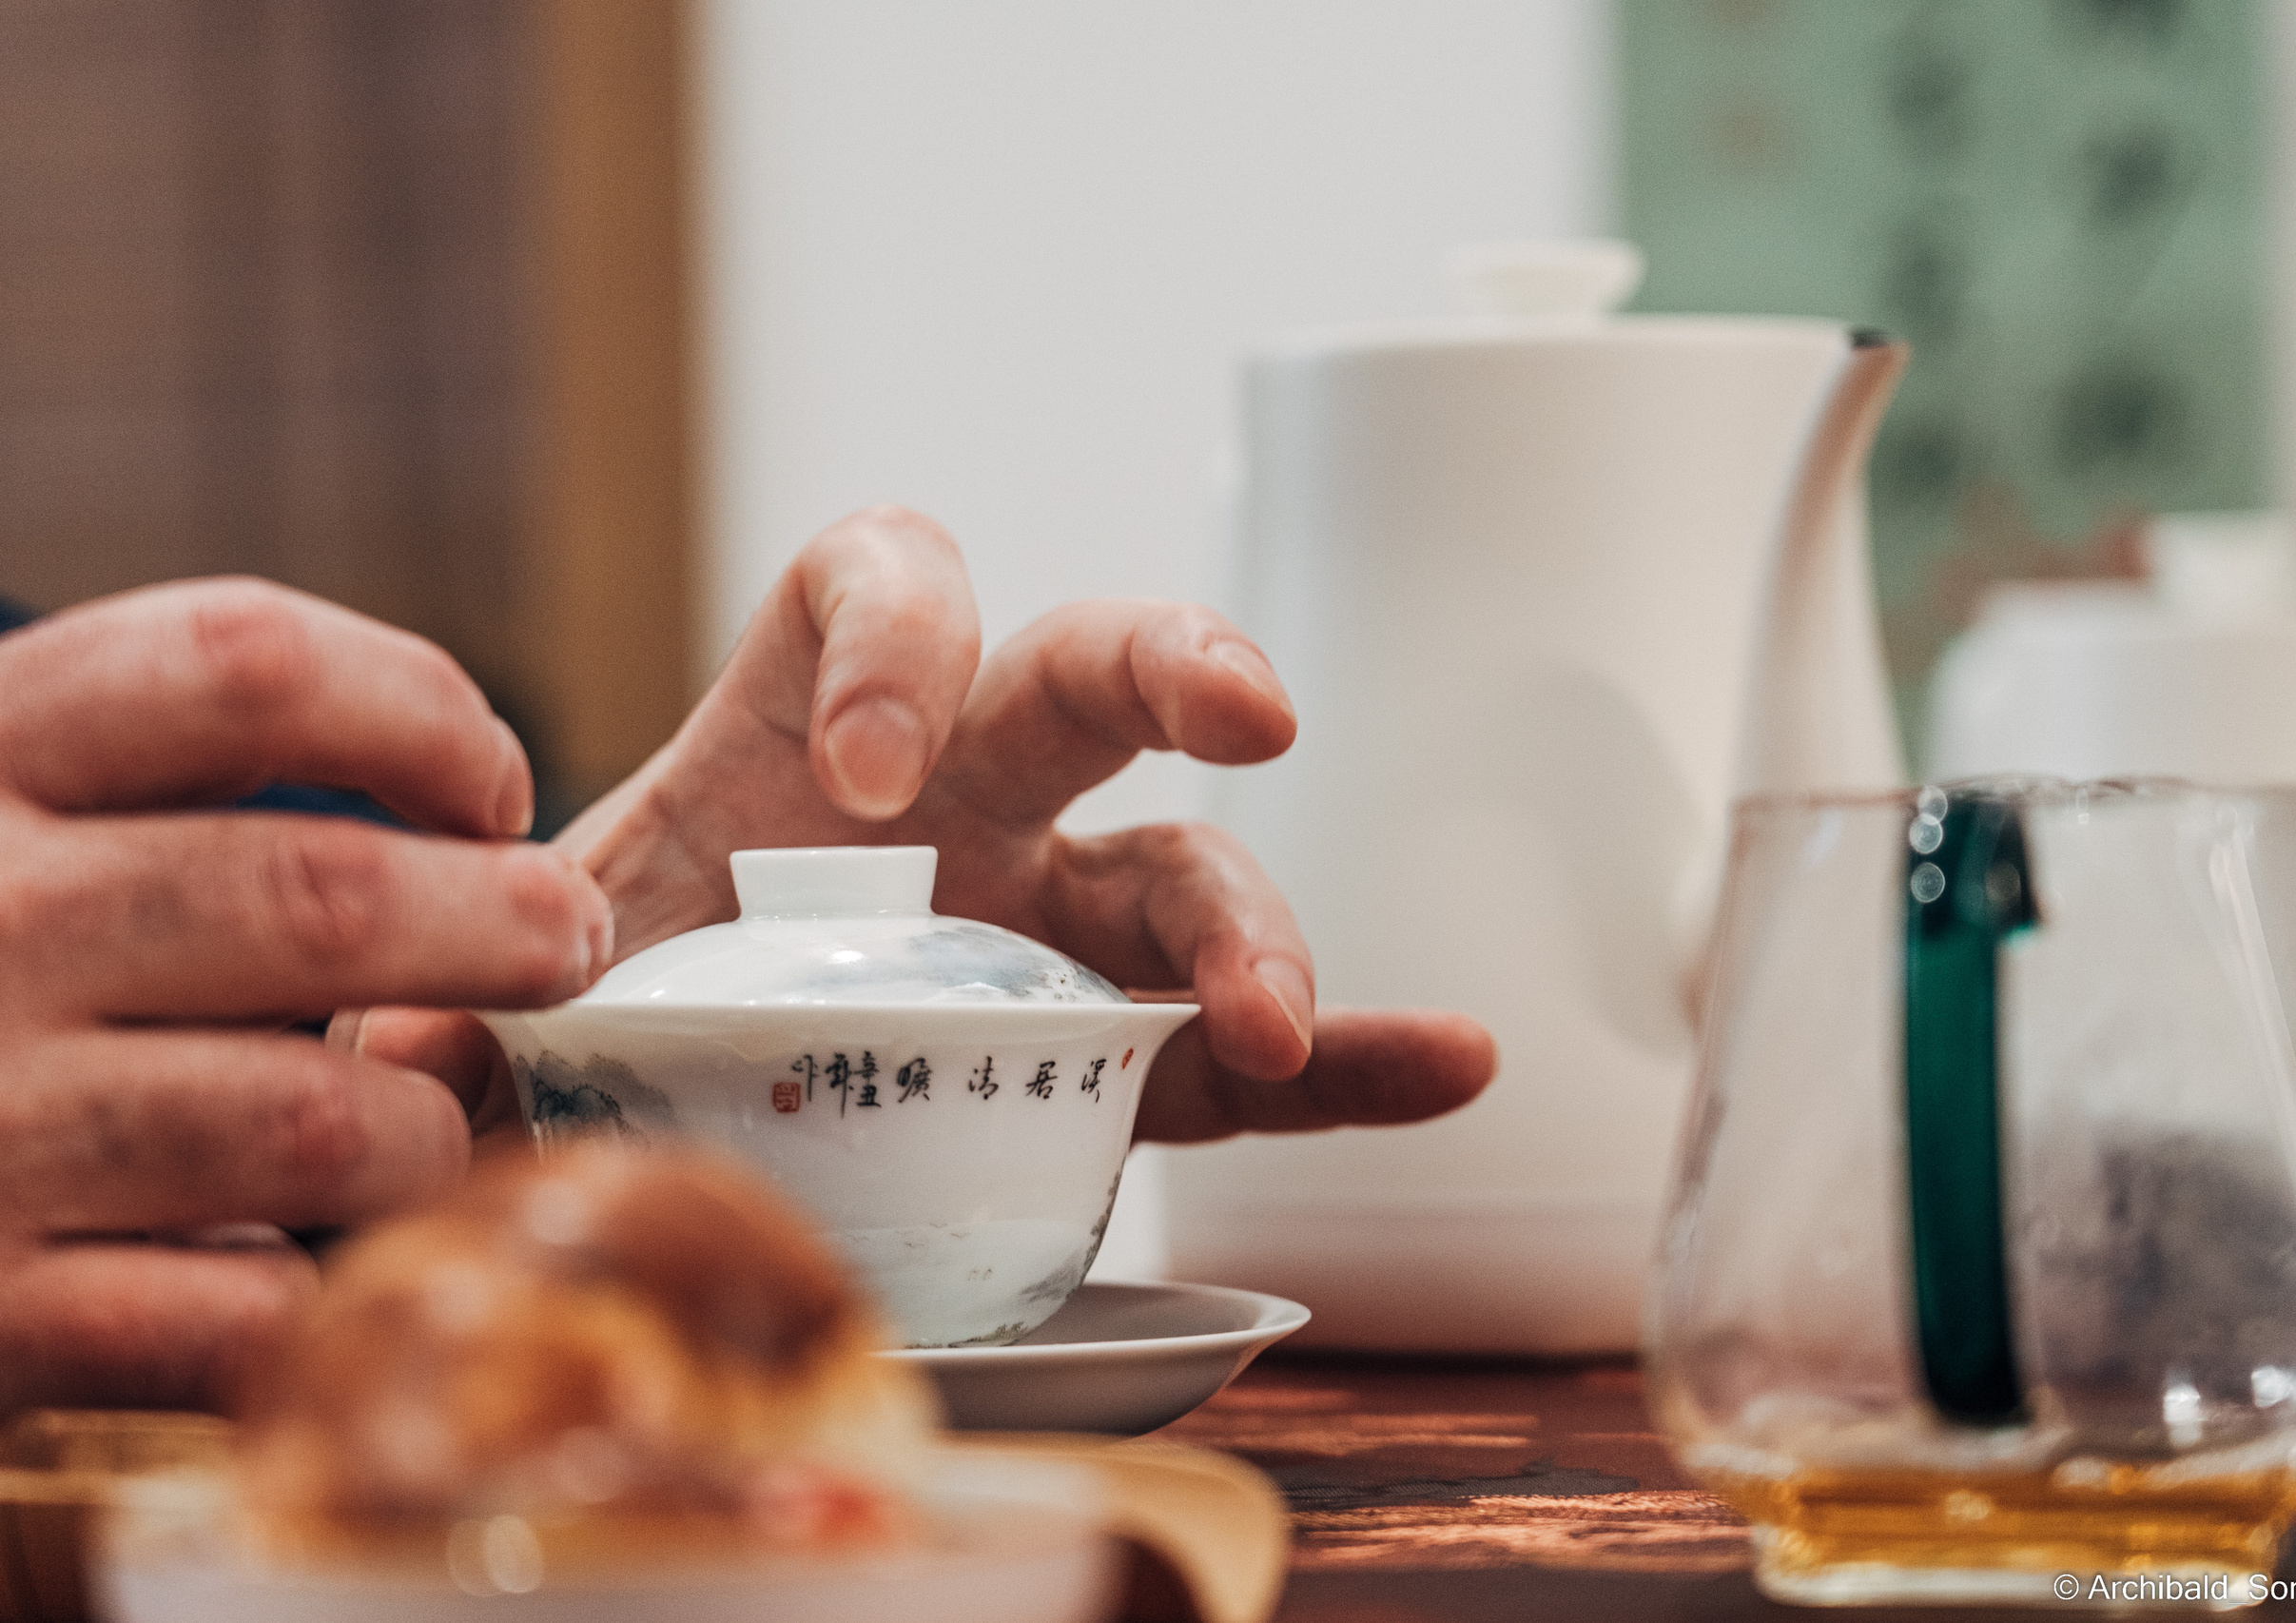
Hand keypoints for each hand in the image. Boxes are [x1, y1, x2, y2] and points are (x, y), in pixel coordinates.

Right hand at [0, 580, 609, 1410]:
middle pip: (325, 892)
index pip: (247, 665)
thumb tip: (458, 827)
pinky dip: (309, 1300)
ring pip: (324, 1116)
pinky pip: (243, 1314)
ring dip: (422, 1130)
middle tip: (569, 941)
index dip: (422, 713)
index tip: (491, 786)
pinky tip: (294, 1276)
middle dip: (503, 922)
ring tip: (424, 1130)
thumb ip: (151, 791)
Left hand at [361, 506, 1493, 1144]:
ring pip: (1186, 875)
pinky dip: (1350, 1062)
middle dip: (1170, 661)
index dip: (888, 634)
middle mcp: (953, 806)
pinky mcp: (1120, 1059)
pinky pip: (1253, 1056)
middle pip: (1082, 672)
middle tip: (1238, 715)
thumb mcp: (517, 1007)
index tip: (857, 782)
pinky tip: (1444, 1061)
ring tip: (1268, 1011)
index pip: (863, 580)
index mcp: (791, 744)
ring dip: (1254, 921)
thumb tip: (399, 1075)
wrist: (676, 1134)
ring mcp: (1053, 929)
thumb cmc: (600, 1021)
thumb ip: (449, 1026)